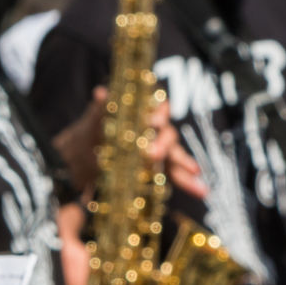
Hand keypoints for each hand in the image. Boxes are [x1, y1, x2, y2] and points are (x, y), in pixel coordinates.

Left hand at [52, 87, 206, 199]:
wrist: (84, 157)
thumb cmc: (90, 132)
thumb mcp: (93, 121)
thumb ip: (99, 109)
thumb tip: (101, 93)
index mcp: (142, 112)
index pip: (157, 107)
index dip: (159, 112)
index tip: (154, 121)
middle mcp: (155, 129)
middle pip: (166, 134)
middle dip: (163, 144)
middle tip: (152, 155)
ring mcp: (158, 149)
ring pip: (175, 155)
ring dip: (185, 165)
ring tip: (196, 173)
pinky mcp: (157, 168)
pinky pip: (175, 174)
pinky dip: (188, 182)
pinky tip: (201, 191)